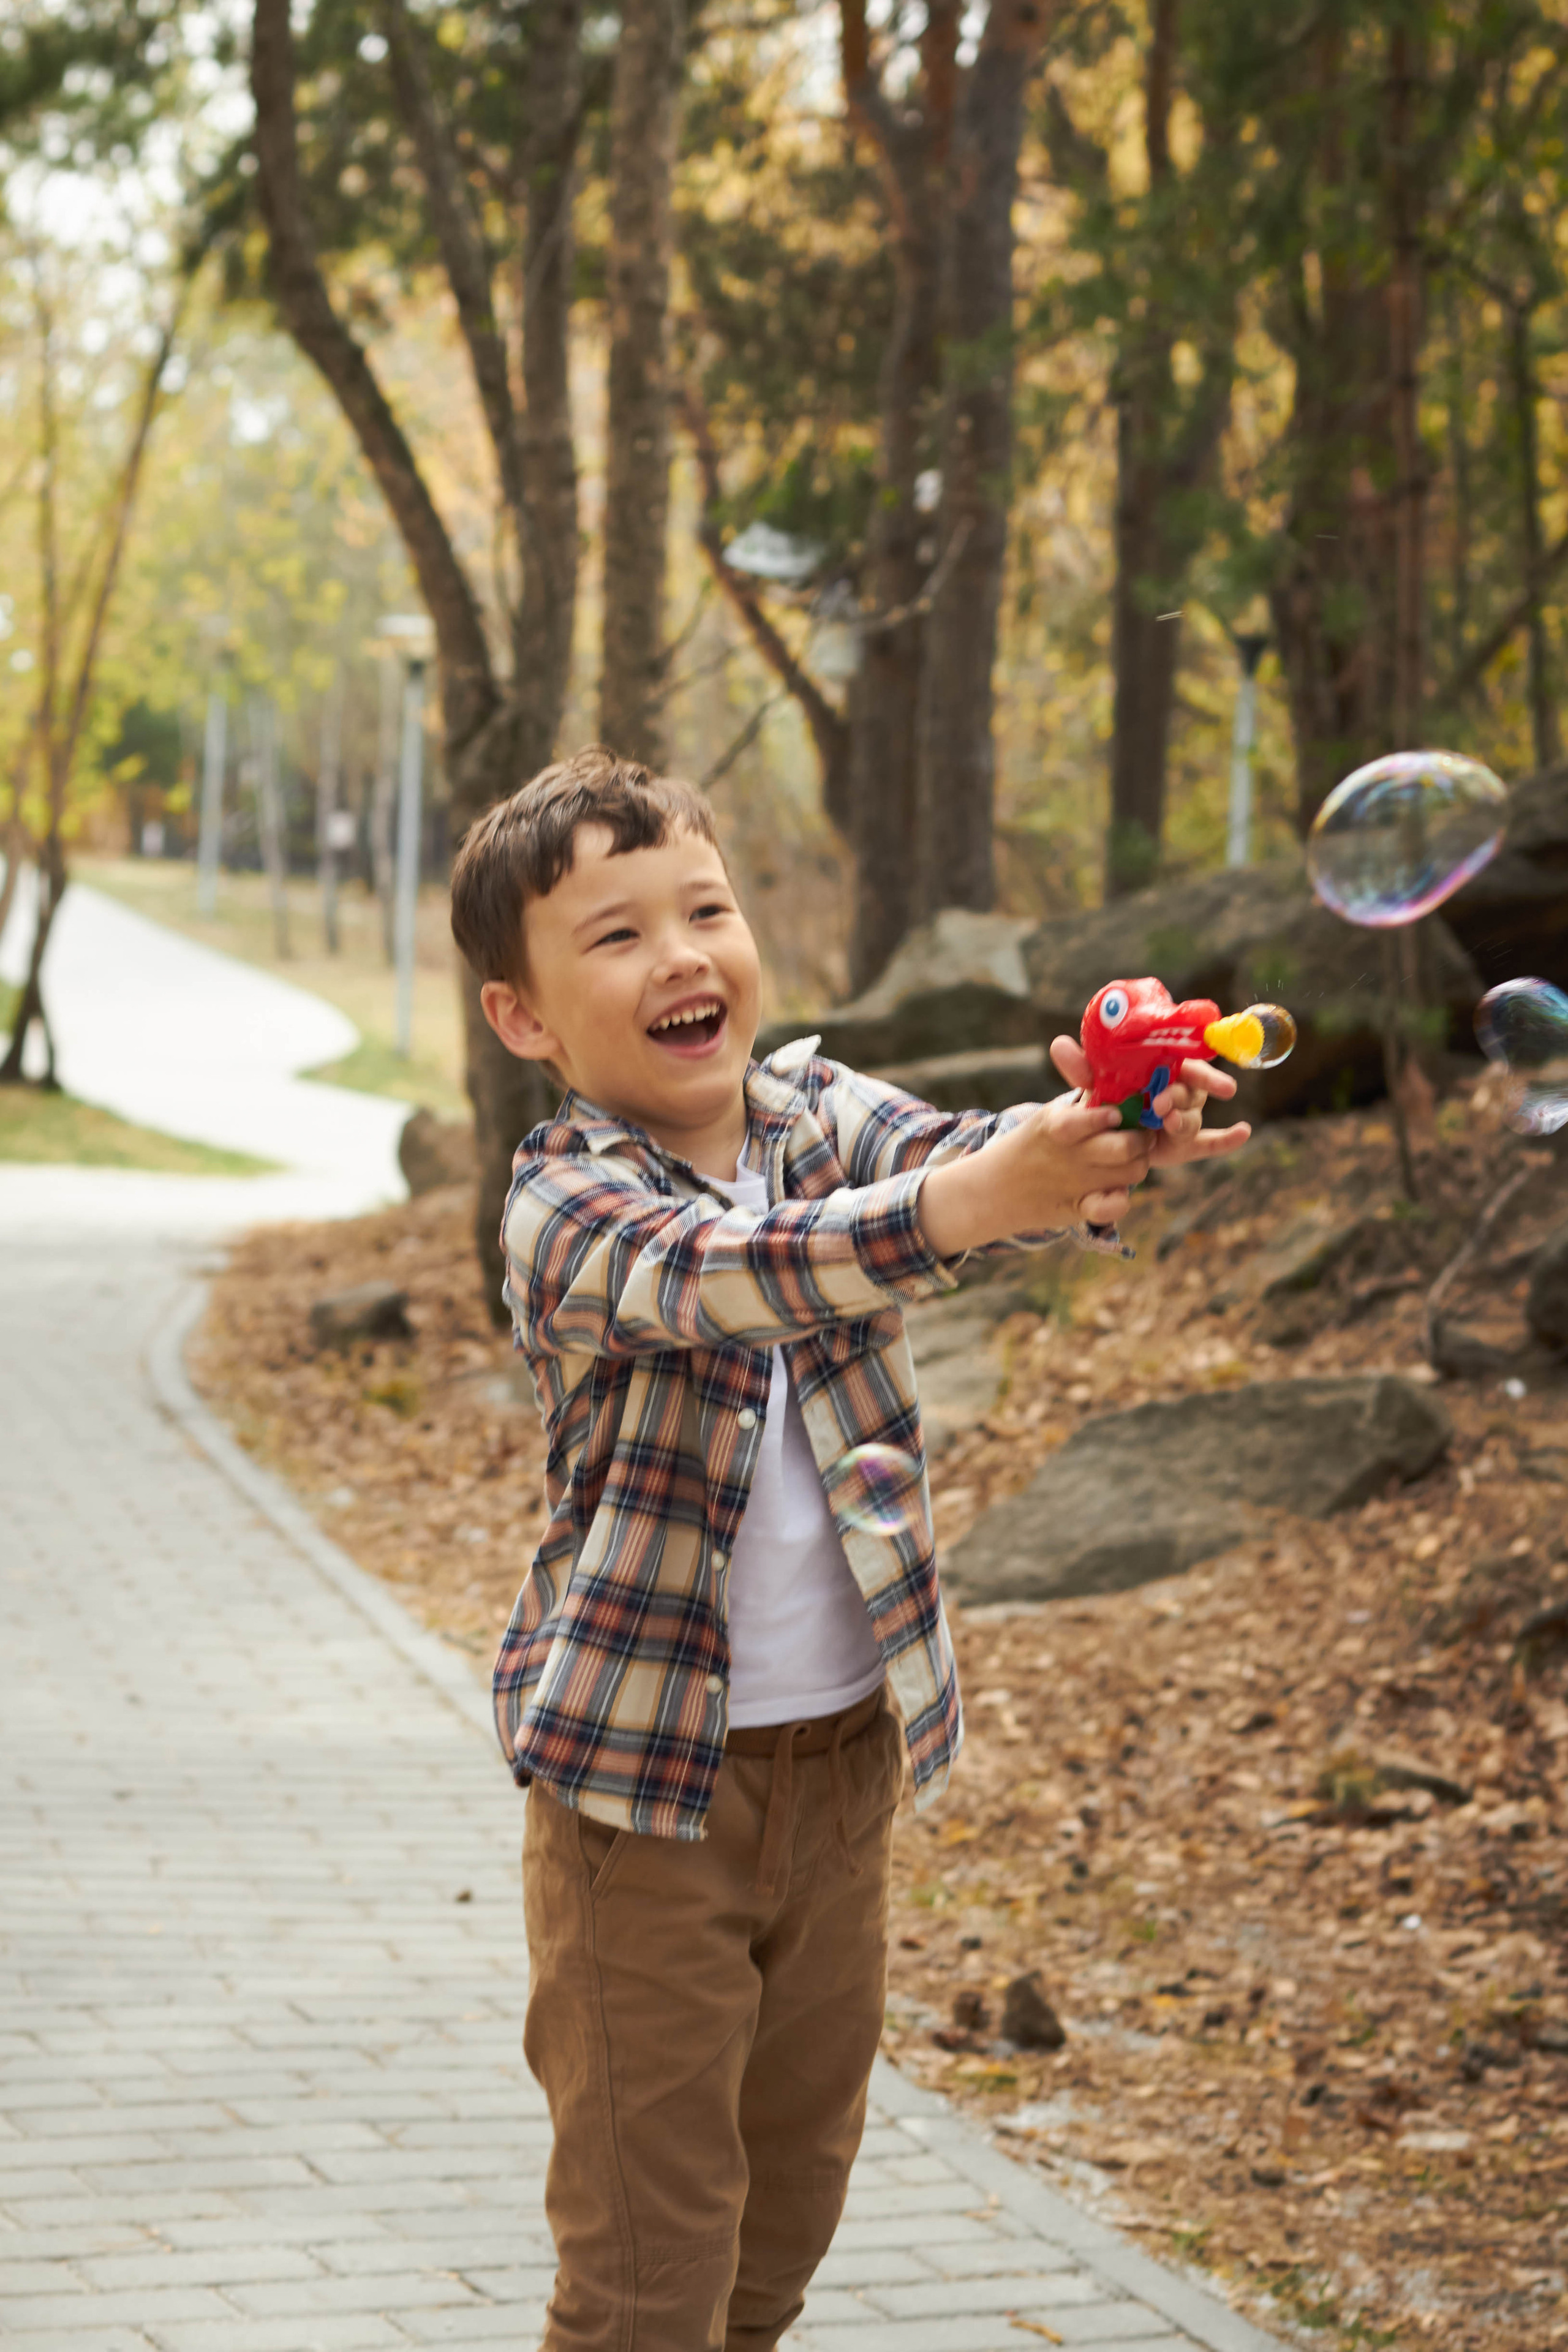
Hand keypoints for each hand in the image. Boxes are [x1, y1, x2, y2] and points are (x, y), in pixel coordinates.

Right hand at [917, 1068, 1153, 1257]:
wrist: (996, 1187)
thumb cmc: (1036, 1143)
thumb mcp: (1052, 1114)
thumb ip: (1086, 1099)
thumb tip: (1119, 1075)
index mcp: (1059, 1125)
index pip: (1096, 1118)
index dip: (1113, 1116)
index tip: (1118, 1115)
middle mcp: (1070, 1155)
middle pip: (1126, 1147)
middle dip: (1141, 1140)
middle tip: (1140, 1136)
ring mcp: (1077, 1184)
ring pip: (1132, 1173)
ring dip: (1138, 1164)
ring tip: (1130, 1159)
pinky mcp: (1080, 1208)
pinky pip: (1115, 1208)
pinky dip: (1121, 1199)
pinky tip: (1115, 1189)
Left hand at [1048, 1036, 1250, 1170]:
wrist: (1106, 1127)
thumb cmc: (1107, 1095)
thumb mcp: (1092, 1082)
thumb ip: (1080, 1068)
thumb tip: (1058, 1046)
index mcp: (1165, 1068)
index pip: (1189, 1063)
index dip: (1197, 1068)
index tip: (1193, 1072)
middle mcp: (1179, 1089)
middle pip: (1193, 1092)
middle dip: (1182, 1097)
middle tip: (1163, 1104)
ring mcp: (1182, 1117)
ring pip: (1192, 1118)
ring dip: (1184, 1120)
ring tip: (1168, 1123)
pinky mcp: (1183, 1143)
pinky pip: (1209, 1142)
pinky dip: (1227, 1140)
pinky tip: (1243, 1133)